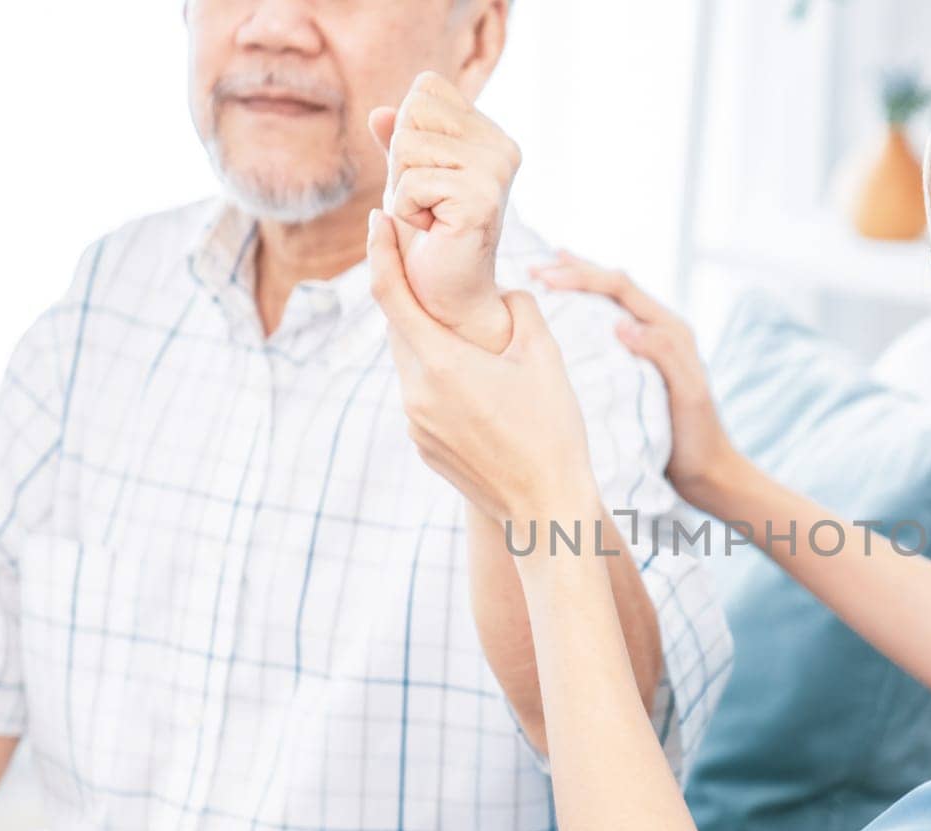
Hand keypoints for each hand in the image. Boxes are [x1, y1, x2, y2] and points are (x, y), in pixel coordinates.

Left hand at [368, 71, 519, 349]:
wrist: (448, 294)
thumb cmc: (429, 236)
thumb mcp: (407, 178)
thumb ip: (398, 141)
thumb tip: (379, 114)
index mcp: (491, 136)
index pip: (428, 88)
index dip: (409, 131)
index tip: (429, 177)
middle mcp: (501, 149)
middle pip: (414, 111)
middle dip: (402, 160)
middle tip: (428, 201)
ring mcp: (495, 174)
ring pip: (407, 147)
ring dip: (403, 189)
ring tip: (431, 217)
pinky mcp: (480, 201)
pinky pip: (410, 183)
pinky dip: (407, 212)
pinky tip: (434, 232)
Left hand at [368, 210, 599, 526]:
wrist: (546, 512)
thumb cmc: (553, 433)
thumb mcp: (546, 358)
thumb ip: (520, 310)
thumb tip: (504, 293)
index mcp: (441, 364)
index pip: (392, 294)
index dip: (380, 251)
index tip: (376, 219)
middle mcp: (416, 393)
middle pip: (401, 328)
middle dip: (414, 297)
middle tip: (433, 268)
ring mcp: (416, 424)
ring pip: (413, 364)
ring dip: (432, 342)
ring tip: (469, 335)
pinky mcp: (424, 447)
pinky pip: (424, 398)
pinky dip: (441, 378)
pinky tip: (479, 386)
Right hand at [530, 252, 739, 510]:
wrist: (707, 471)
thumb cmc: (698, 436)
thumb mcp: (686, 394)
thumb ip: (662, 354)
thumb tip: (622, 324)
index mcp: (670, 329)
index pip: (620, 288)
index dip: (583, 276)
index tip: (546, 275)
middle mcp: (658, 330)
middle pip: (612, 287)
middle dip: (574, 272)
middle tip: (535, 266)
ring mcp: (646, 347)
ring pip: (607, 304)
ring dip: (577, 287)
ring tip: (543, 275)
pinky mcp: (635, 366)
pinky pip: (603, 329)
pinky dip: (580, 315)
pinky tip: (559, 320)